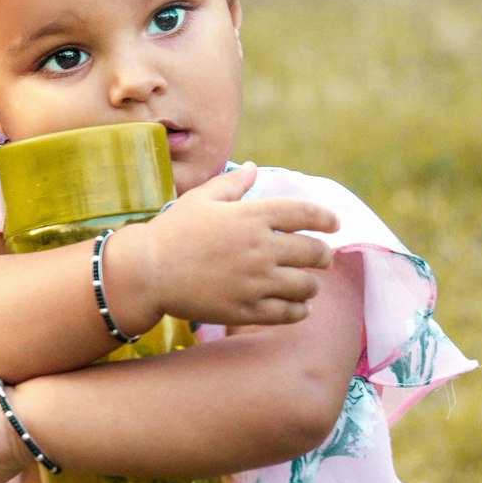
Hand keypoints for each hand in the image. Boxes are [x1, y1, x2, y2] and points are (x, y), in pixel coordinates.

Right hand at [112, 164, 338, 330]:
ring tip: (308, 285)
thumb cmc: (173, 231)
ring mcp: (254, 282)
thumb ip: (233, 184)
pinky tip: (298, 308)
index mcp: (252, 216)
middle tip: (322, 258)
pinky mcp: (245, 309)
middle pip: (313, 253)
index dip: (326, 218)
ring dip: (311, 285)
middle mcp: (260, 248)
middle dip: (324, 255)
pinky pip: (288, 313)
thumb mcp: (202, 199)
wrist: (147, 272)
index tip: (334, 224)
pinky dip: (299, 311)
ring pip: (305, 286)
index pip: (305, 214)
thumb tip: (255, 168)